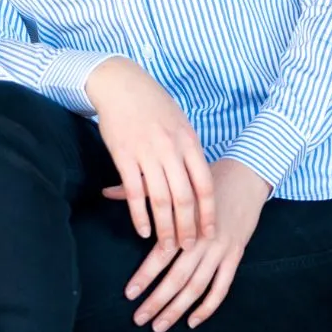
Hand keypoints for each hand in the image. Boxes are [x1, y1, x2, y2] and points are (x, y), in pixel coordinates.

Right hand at [86, 56, 215, 251]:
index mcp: (189, 142)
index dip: (208, 213)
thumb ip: (189, 150)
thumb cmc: (153, 104)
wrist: (122, 84)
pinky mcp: (124, 156)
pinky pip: (134, 193)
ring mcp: (147, 153)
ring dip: (165, 228)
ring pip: (160, 200)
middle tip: (188, 247)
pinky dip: (139, 216)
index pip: (205, 185)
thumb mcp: (180, 123)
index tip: (209, 233)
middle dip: (188, 227)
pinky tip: (142, 231)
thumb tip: (198, 178)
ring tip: (167, 246)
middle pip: (184, 198)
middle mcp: (171, 149)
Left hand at [105, 158, 271, 331]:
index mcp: (186, 221)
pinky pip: (222, 287)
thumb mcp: (176, 182)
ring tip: (159, 326)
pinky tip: (193, 321)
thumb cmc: (206, 177)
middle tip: (138, 319)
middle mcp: (203, 239)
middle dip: (157, 301)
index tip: (129, 294)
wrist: (247, 174)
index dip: (145, 276)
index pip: (161, 255)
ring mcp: (221, 249)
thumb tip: (107, 191)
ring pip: (197, 286)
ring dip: (178, 309)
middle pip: (178, 277)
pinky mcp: (236, 255)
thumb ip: (142, 190)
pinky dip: (208, 306)